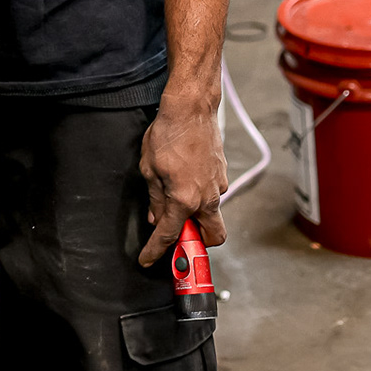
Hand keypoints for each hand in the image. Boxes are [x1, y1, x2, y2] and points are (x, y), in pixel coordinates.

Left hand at [137, 100, 228, 265]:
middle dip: (197, 244)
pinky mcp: (222, 175)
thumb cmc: (167, 134)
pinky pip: (212, 195)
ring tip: (173, 199)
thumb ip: (155, 198)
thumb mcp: (149, 169)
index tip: (149, 260)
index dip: (157, 251)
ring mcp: (218, 186)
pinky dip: (198, 196)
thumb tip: (156, 217)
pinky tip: (183, 180)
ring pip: (212, 215)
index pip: (170, 235)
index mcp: (185, 200)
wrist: (191, 109)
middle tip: (178, 237)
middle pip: (212, 237)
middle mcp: (207, 198)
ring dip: (196, 216)